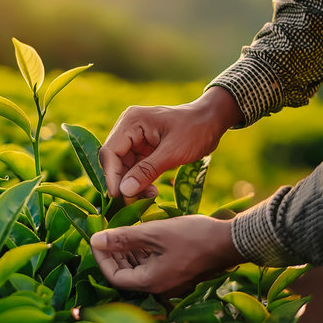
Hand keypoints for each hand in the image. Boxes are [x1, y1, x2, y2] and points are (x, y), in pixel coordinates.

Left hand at [90, 215, 244, 293]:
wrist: (227, 240)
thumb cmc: (191, 236)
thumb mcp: (153, 233)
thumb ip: (123, 237)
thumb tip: (95, 240)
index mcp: (151, 282)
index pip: (114, 277)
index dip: (102, 258)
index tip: (96, 238)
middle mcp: (158, 286)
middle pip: (125, 274)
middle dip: (113, 254)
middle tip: (106, 232)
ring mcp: (168, 280)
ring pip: (138, 268)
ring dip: (126, 251)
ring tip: (120, 231)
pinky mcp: (175, 271)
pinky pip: (151, 265)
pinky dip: (141, 252)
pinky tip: (139, 235)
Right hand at [100, 86, 243, 197]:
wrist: (212, 121)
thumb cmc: (196, 130)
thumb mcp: (173, 152)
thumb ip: (147, 170)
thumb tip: (124, 191)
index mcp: (131, 122)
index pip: (110, 151)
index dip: (111, 175)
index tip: (119, 196)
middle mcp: (128, 128)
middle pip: (114, 161)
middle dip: (123, 182)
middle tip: (135, 201)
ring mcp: (134, 139)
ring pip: (123, 167)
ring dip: (132, 184)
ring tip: (149, 195)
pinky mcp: (142, 149)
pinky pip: (134, 169)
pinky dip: (140, 181)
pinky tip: (151, 191)